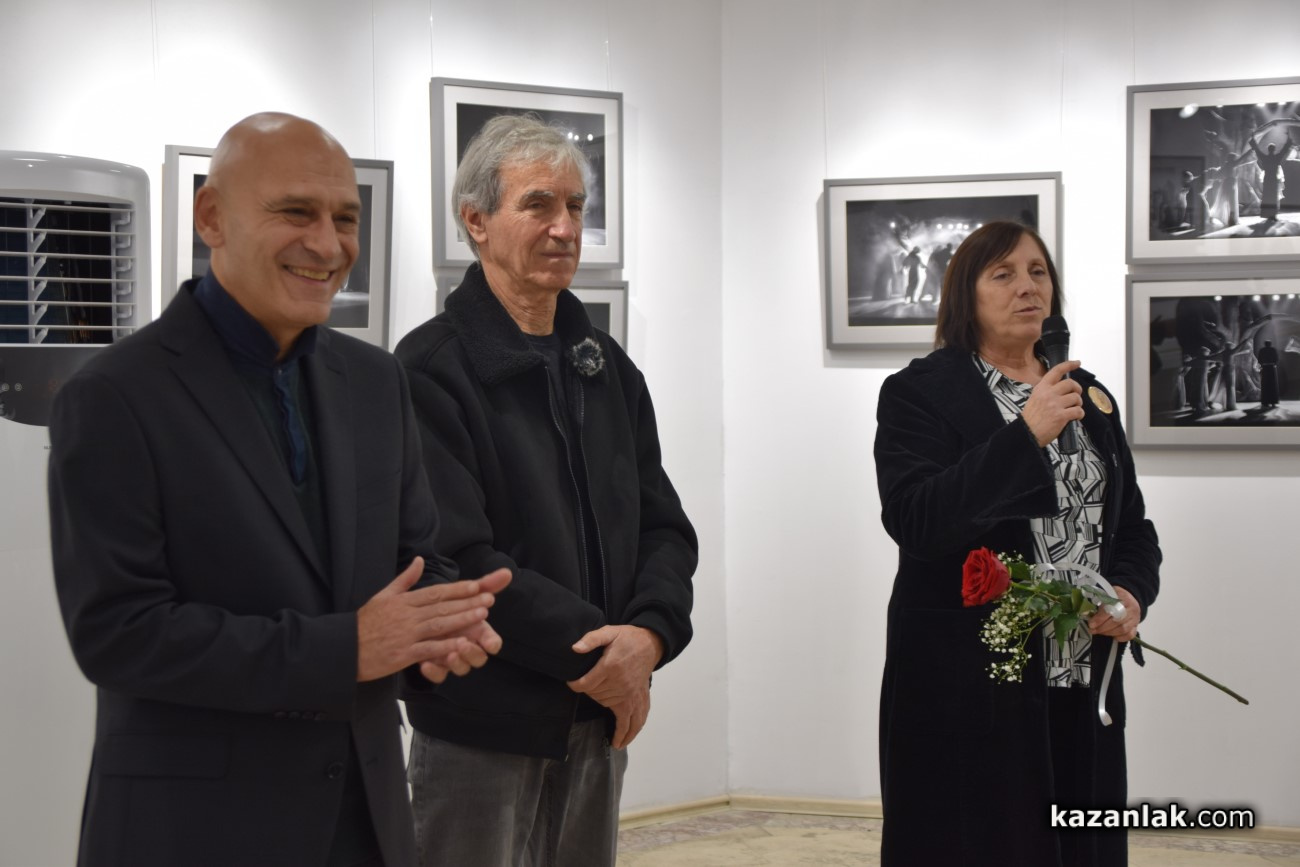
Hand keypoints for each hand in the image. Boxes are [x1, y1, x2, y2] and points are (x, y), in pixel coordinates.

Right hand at [356, 559, 510, 682]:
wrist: (343, 648)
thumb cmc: (364, 623)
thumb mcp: (382, 596)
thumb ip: (404, 579)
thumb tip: (419, 560)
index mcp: (403, 601)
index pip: (435, 593)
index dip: (457, 589)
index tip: (477, 586)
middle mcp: (406, 616)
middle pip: (442, 607)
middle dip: (467, 603)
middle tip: (489, 599)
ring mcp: (405, 635)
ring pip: (439, 625)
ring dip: (462, 620)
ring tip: (482, 615)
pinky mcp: (402, 654)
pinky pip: (428, 649)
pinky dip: (445, 647)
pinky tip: (462, 644)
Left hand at [567, 625, 662, 747]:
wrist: (650, 643)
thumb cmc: (627, 638)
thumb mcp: (608, 632)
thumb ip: (591, 639)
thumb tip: (575, 648)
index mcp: (611, 667)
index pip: (586, 684)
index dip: (575, 685)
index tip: (571, 684)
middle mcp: (621, 683)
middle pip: (598, 698)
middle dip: (591, 697)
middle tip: (588, 691)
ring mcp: (631, 694)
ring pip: (616, 714)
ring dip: (612, 726)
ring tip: (611, 741)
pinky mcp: (639, 698)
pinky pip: (636, 719)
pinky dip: (629, 732)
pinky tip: (621, 741)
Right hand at [1021, 360, 1083, 447]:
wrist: (1026, 433)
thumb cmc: (1031, 418)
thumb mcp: (1035, 398)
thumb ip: (1047, 391)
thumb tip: (1063, 388)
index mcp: (1041, 388)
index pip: (1057, 371)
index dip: (1069, 365)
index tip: (1077, 362)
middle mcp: (1048, 394)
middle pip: (1071, 384)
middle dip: (1077, 389)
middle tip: (1076, 395)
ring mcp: (1055, 404)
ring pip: (1076, 398)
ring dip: (1078, 404)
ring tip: (1073, 409)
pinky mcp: (1061, 416)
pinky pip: (1078, 411)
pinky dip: (1079, 414)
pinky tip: (1075, 417)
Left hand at [1088, 585, 1140, 641]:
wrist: (1129, 598)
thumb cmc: (1114, 597)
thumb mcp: (1107, 594)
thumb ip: (1099, 601)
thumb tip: (1087, 613)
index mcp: (1123, 597)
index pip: (1111, 609)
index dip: (1100, 618)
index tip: (1091, 624)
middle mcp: (1131, 608)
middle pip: (1117, 621)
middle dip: (1102, 628)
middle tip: (1092, 630)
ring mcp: (1135, 618)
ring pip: (1123, 629)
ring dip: (1109, 633)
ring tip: (1099, 632)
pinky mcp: (1136, 626)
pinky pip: (1129, 635)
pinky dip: (1120, 638)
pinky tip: (1111, 635)